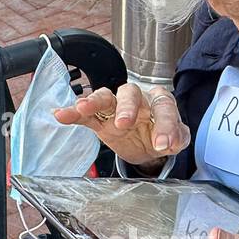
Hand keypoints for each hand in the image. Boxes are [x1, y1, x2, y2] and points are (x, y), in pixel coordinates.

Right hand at [52, 83, 190, 170]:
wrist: (148, 145)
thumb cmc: (161, 133)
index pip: (163, 106)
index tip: (163, 144)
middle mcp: (137, 100)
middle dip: (126, 107)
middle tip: (123, 123)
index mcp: (159, 102)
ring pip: (105, 98)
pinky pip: (86, 115)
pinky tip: (61, 114)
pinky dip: (73, 113)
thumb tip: (171, 141)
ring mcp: (116, 108)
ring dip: (94, 101)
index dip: (165, 124)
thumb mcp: (176, 139)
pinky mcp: (101, 120)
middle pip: (130, 93)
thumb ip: (177, 137)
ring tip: (83, 107)